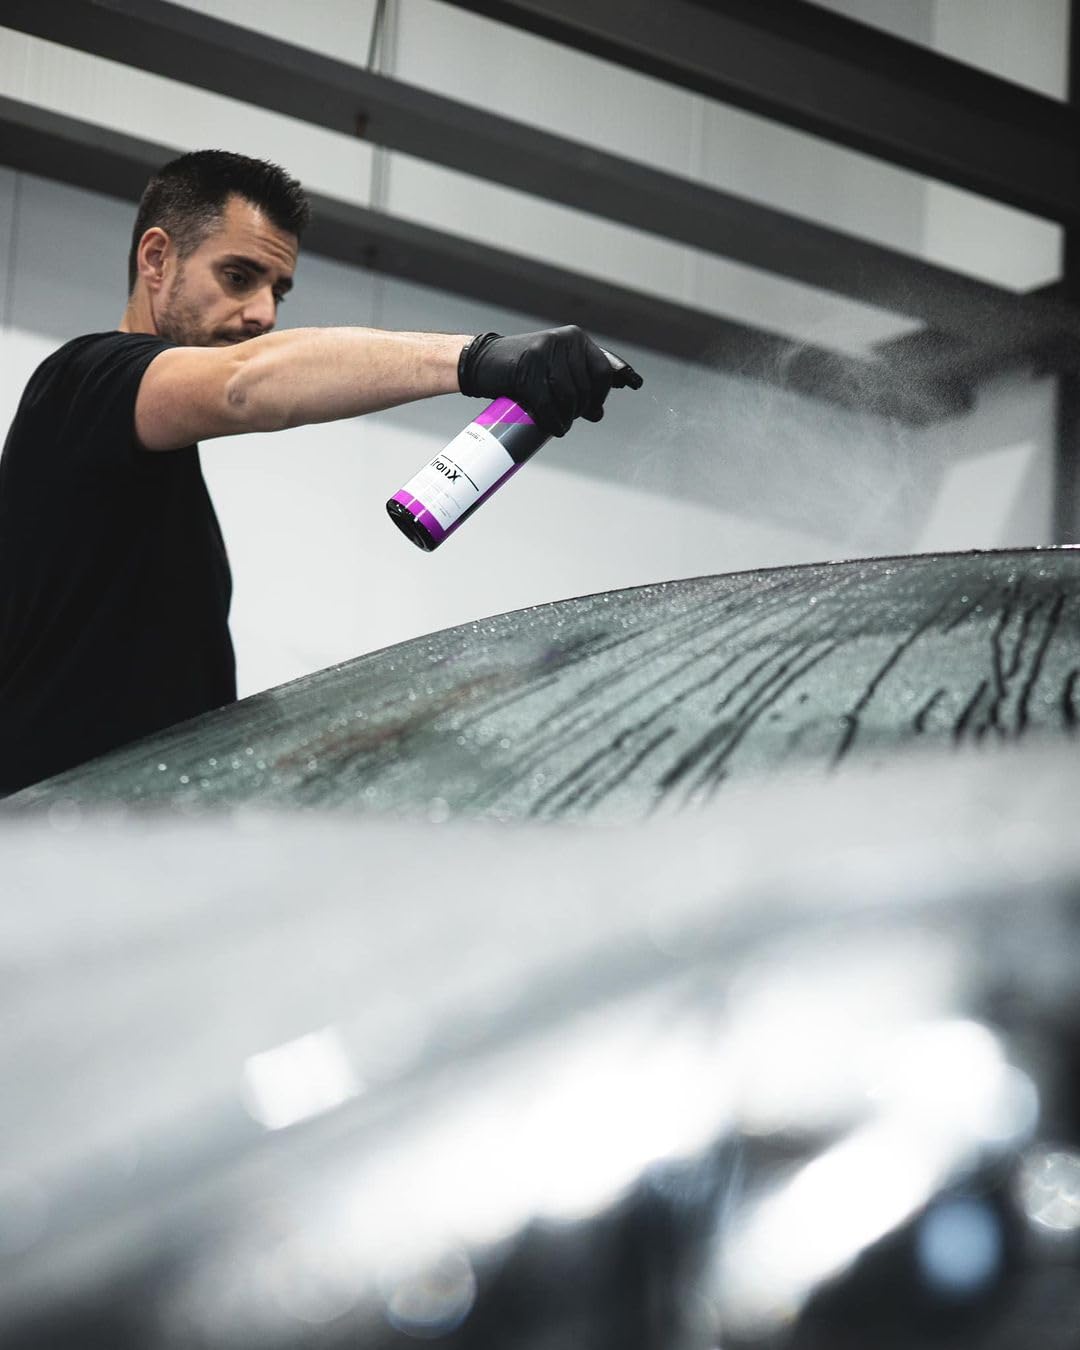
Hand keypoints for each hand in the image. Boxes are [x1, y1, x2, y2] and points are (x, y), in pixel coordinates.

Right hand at [458, 326, 639, 437]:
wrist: (482, 363)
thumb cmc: (522, 371)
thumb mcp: (554, 368)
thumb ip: (577, 380)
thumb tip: (599, 411)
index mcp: (575, 339)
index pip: (602, 371)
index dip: (604, 392)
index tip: (616, 398)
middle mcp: (564, 341)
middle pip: (587, 388)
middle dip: (582, 409)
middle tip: (571, 419)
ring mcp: (545, 353)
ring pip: (570, 397)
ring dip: (568, 418)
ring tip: (562, 424)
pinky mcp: (528, 369)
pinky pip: (549, 403)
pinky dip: (554, 421)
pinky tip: (555, 428)